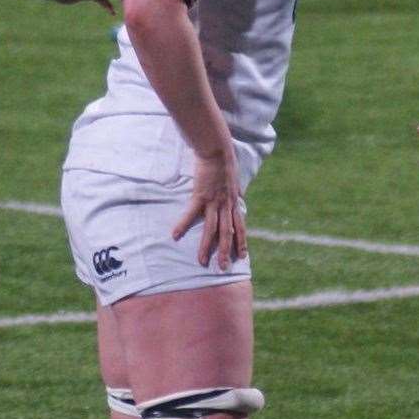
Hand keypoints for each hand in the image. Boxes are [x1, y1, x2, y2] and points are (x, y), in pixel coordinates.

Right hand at [172, 149, 246, 268]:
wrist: (217, 150)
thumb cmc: (225, 163)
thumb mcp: (235, 181)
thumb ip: (236, 192)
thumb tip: (240, 197)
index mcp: (234, 203)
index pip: (240, 227)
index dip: (242, 242)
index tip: (243, 256)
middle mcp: (226, 205)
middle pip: (228, 233)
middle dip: (226, 252)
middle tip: (223, 268)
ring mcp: (214, 202)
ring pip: (212, 229)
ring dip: (207, 246)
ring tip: (202, 261)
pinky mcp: (201, 196)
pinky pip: (191, 213)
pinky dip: (183, 224)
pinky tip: (175, 235)